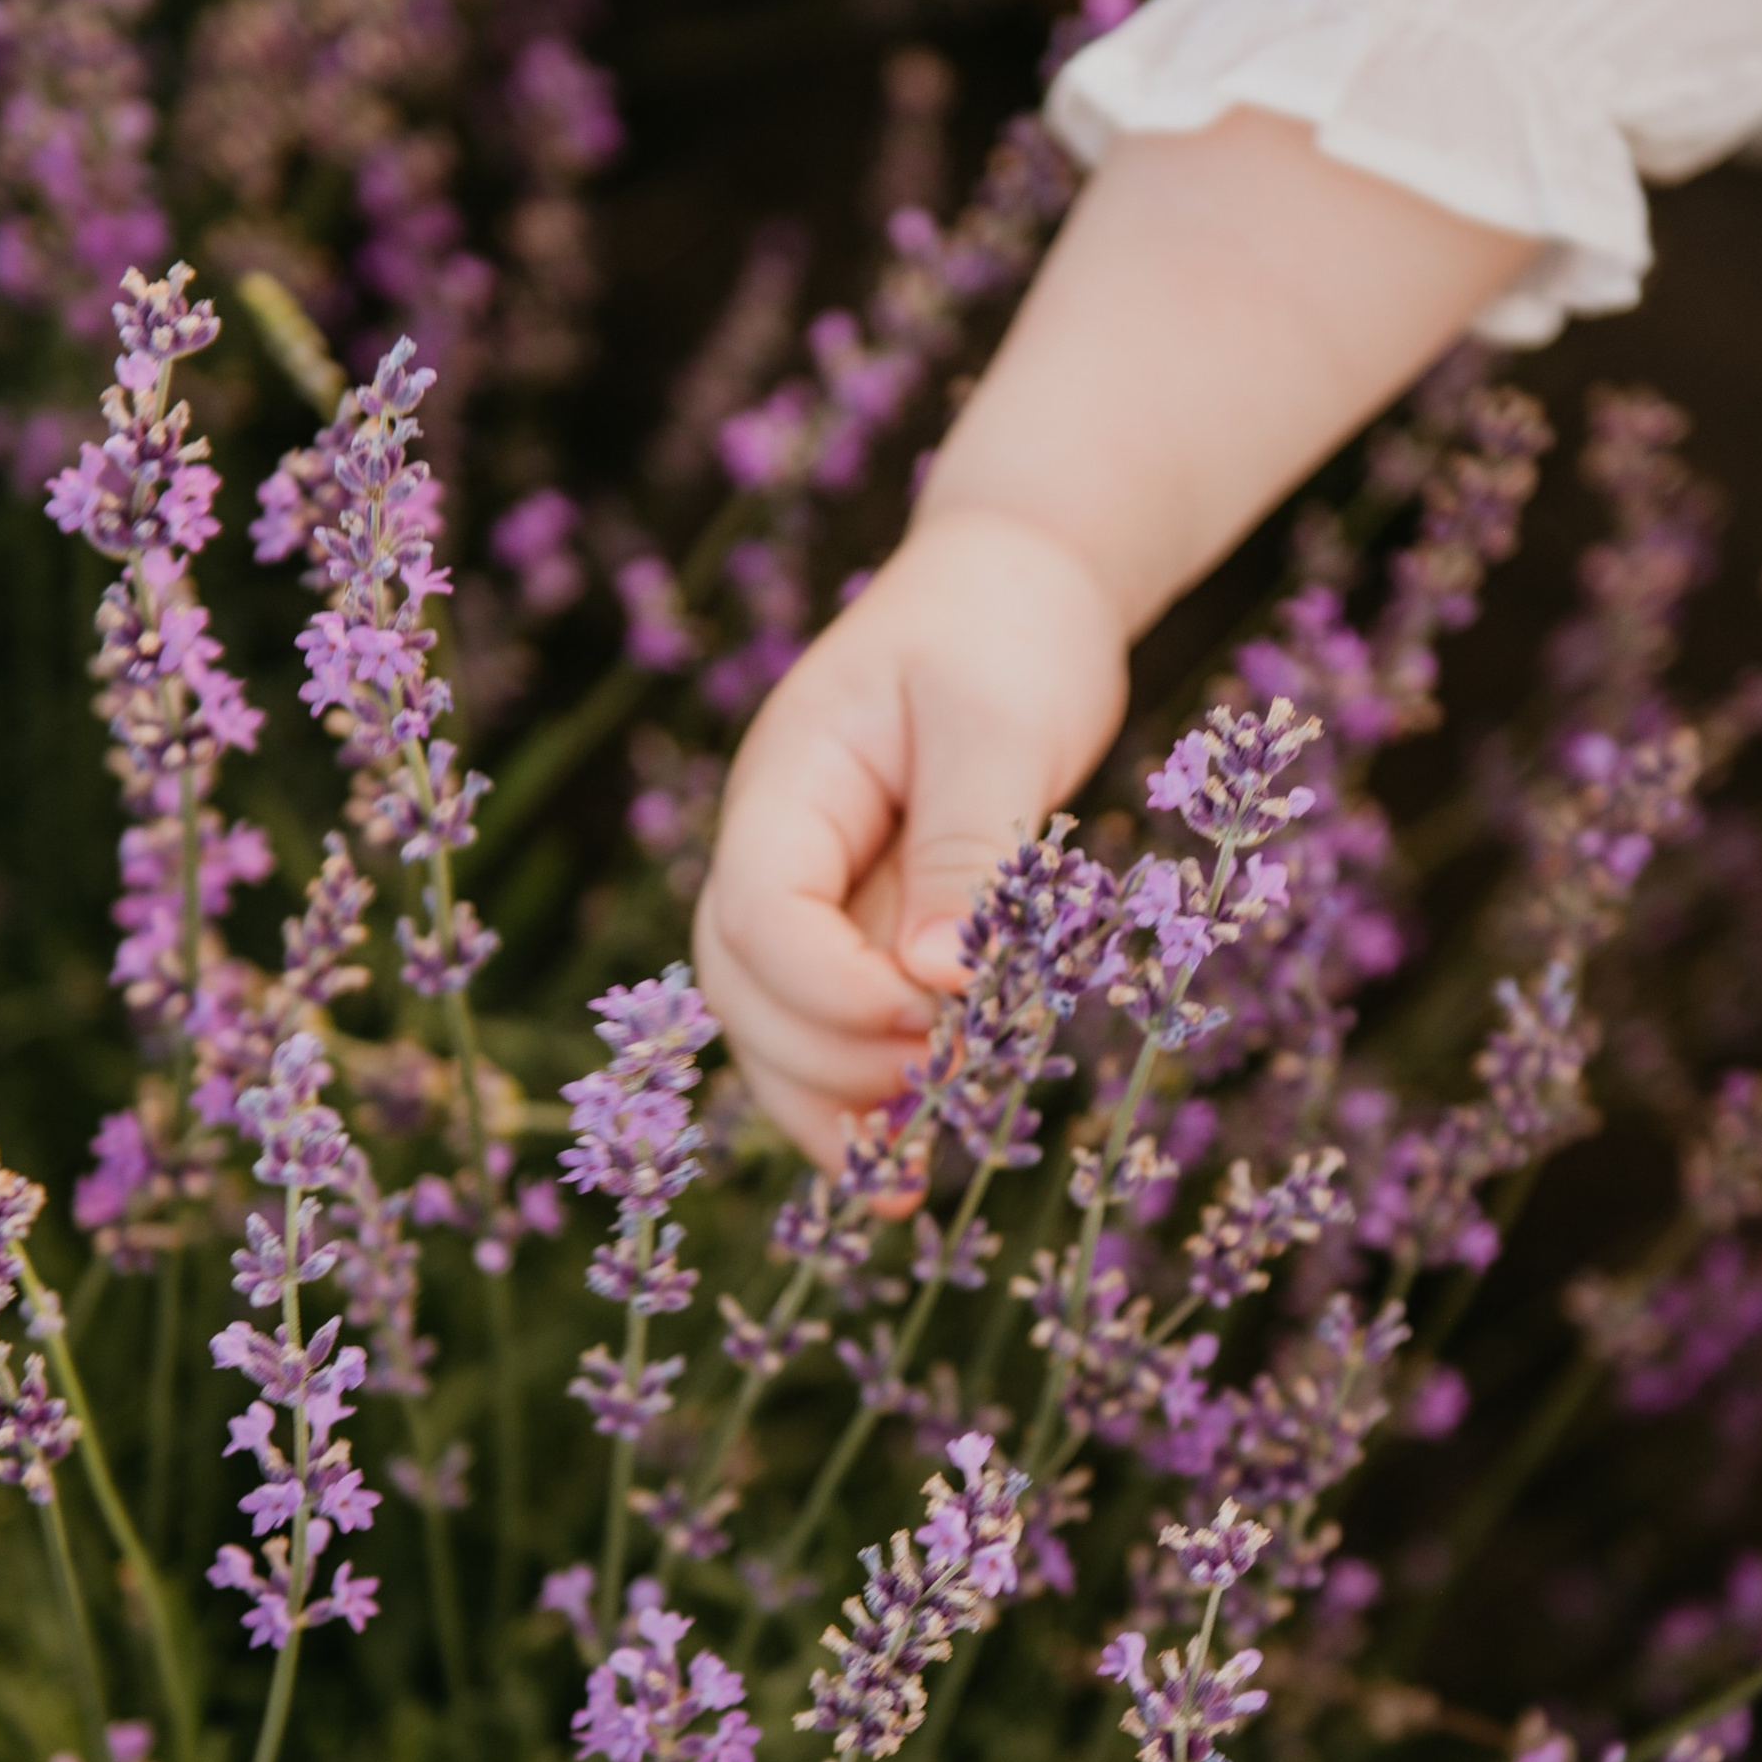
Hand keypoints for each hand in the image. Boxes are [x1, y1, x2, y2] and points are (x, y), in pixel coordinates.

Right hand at [693, 509, 1130, 1165]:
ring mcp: (812, 900)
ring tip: (909, 1172)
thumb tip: (939, 979)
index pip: (755, 913)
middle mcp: (777, 853)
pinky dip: (864, 1104)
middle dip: (829, 1063)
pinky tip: (908, 1168)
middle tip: (946, 1087)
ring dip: (836, 1108)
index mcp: (785, 786)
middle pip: (747, 993)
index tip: (927, 1015)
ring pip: (777, 1034)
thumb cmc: (1005, 631)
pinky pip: (835, 1036)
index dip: (826, 988)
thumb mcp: (997, 721)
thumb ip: (967, 844)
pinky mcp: (861, 935)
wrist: (1015, 588)